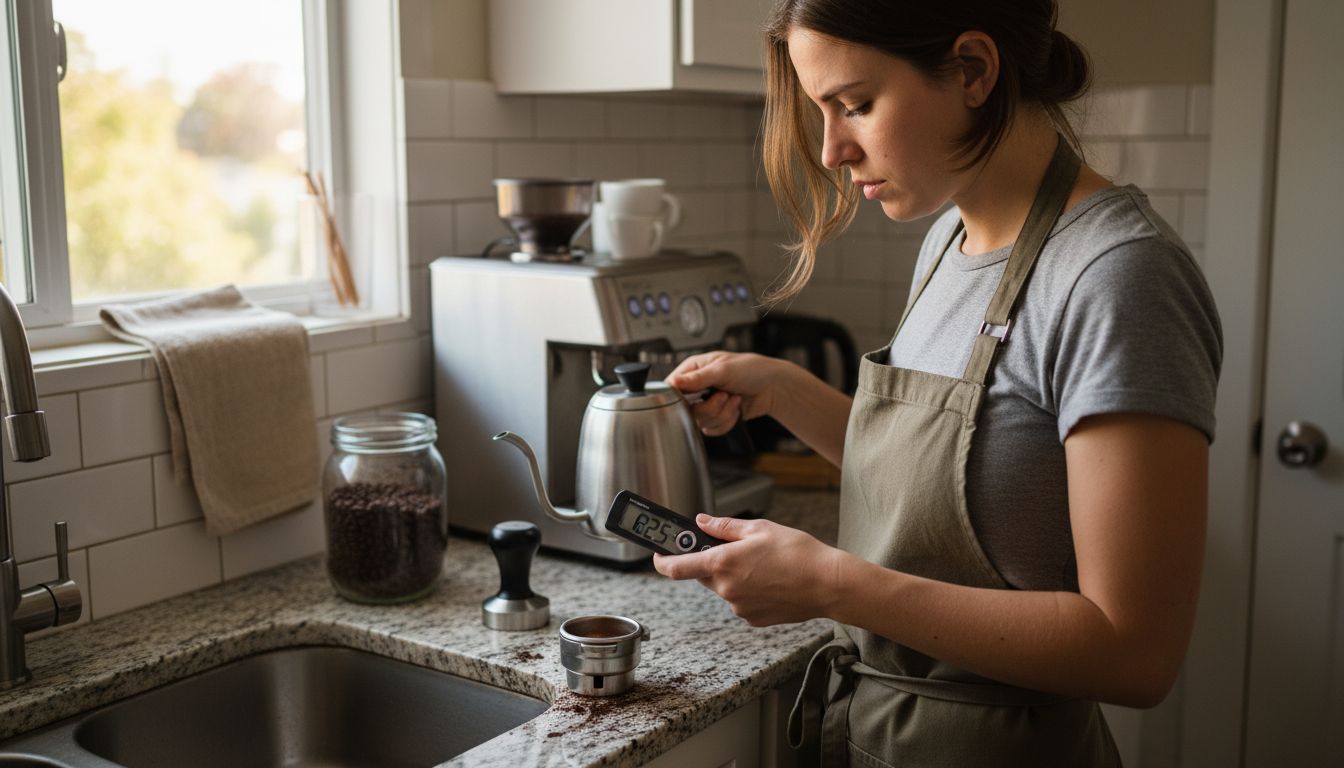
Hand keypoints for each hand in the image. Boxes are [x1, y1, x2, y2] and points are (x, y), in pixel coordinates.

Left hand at [653, 515, 843, 625]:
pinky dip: (749, 590)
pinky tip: (771, 581)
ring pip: (724, 588)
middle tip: (734, 549)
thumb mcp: (759, 529)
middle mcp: (725, 589)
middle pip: (703, 575)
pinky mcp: (752, 619)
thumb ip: (724, 527)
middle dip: (712, 561)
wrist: (827, 584)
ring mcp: (739, 607)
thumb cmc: (798, 553)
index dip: (662, 560)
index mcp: (722, 563)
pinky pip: (741, 601)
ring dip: (734, 576)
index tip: (657, 553)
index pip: (676, 567)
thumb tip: (701, 522)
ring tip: (764, 565)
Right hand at [665, 352, 786, 435]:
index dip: (678, 397)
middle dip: (709, 406)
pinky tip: (736, 408)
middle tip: (724, 395)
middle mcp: (697, 388)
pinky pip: (712, 430)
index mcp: (693, 370)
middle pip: (685, 409)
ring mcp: (706, 404)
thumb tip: (675, 382)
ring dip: (722, 413)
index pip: (671, 387)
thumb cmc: (752, 369)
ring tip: (734, 398)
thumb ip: (698, 378)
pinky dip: (727, 421)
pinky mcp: (717, 418)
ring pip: (700, 422)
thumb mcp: (723, 369)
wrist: (773, 387)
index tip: (693, 399)